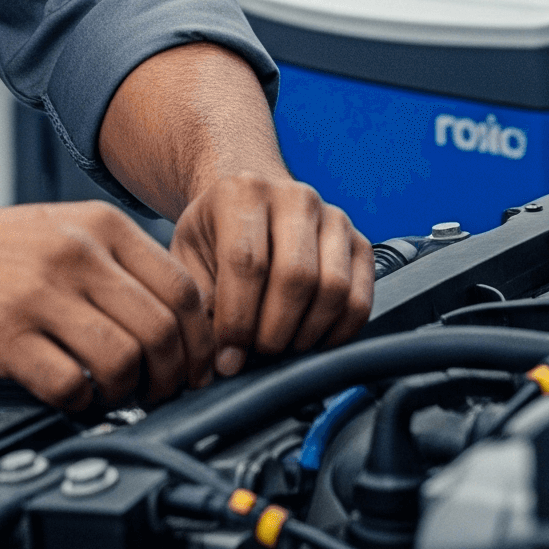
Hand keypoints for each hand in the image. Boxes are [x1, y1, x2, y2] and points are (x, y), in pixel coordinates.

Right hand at [0, 200, 214, 411]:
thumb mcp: (66, 228)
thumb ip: (120, 262)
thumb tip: (181, 319)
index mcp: (101, 226)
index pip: (181, 288)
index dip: (200, 340)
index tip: (198, 366)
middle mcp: (76, 254)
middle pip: (160, 329)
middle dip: (174, 376)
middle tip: (164, 393)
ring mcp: (39, 294)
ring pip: (122, 359)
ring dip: (130, 393)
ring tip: (118, 396)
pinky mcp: (3, 335)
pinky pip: (69, 385)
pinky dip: (83, 403)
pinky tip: (75, 397)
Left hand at [170, 172, 373, 377]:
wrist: (248, 203)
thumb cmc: (216, 233)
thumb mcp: (189, 255)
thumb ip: (198, 300)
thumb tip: (222, 356)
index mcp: (242, 192)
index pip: (247, 261)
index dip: (237, 319)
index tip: (228, 355)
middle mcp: (294, 197)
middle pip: (295, 275)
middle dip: (274, 331)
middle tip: (257, 351)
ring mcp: (332, 217)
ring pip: (333, 287)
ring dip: (307, 332)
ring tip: (283, 344)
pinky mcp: (359, 242)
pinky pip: (360, 298)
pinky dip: (339, 331)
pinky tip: (313, 339)